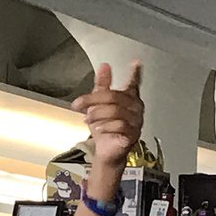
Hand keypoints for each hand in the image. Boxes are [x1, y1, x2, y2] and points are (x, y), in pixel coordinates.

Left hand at [72, 62, 142, 176]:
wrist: (106, 152)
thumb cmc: (105, 129)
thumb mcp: (98, 105)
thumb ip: (102, 86)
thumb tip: (104, 66)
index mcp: (129, 98)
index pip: (134, 83)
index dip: (135, 73)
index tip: (135, 63)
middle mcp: (136, 108)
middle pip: (115, 97)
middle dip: (94, 99)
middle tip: (79, 103)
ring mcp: (136, 122)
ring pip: (117, 111)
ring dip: (98, 114)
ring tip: (87, 119)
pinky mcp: (133, 135)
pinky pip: (121, 126)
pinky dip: (106, 126)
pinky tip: (98, 128)